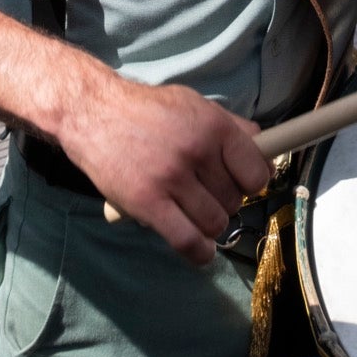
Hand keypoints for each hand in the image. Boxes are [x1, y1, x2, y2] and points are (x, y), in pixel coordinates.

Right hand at [62, 77, 270, 266]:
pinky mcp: (147, 204)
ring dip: (210, 225)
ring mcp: (172, 179)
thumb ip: (229, 124)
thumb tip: (262, 142)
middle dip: (225, 201)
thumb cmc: (147, 110)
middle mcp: (197, 152)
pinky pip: (187, 241)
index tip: (243, 184)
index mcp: (213, 125)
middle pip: (233, 200)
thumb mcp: (194, 104)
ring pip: (214, 223)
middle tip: (206, 193)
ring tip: (196, 213)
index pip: (255, 171)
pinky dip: (199, 252)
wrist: (94, 113)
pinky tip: (200, 248)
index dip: (253, 182)